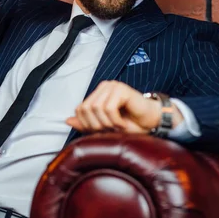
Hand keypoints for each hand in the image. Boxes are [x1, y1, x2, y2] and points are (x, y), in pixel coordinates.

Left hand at [66, 81, 183, 134]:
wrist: (151, 123)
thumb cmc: (130, 124)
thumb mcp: (104, 127)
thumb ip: (86, 124)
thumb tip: (66, 120)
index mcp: (97, 94)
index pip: (79, 110)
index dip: (88, 125)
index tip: (103, 131)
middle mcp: (103, 87)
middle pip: (86, 109)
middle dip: (97, 125)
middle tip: (111, 130)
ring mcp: (112, 86)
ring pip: (96, 109)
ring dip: (108, 124)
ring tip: (118, 127)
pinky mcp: (122, 89)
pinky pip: (109, 108)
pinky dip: (115, 121)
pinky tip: (123, 124)